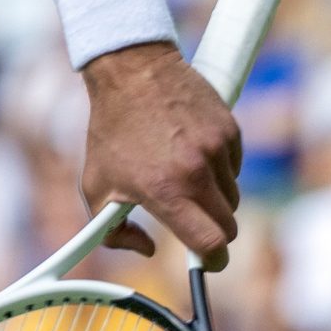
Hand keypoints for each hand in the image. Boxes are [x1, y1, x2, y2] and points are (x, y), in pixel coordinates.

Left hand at [79, 42, 242, 268]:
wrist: (131, 69)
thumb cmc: (111, 129)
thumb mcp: (96, 184)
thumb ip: (113, 230)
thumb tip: (148, 249)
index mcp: (165, 190)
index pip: (211, 244)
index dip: (212, 261)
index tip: (206, 260)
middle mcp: (196, 172)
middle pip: (228, 227)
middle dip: (212, 231)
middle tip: (192, 219)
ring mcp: (217, 148)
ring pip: (232, 197)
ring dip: (214, 197)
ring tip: (183, 174)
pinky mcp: (230, 129)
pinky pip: (235, 166)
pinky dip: (219, 168)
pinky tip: (192, 149)